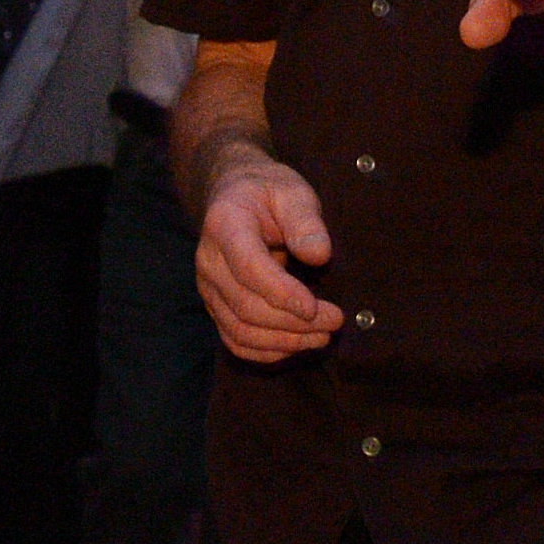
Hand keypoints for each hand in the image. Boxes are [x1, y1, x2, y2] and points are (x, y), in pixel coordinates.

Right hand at [196, 155, 343, 359]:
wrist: (237, 196)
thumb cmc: (269, 192)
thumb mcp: (292, 192)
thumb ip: (305, 221)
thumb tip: (319, 255)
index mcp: (225, 225)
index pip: (249, 268)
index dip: (282, 293)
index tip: (316, 307)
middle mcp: (209, 260)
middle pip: (246, 306)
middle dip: (293, 322)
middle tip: (335, 321)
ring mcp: (209, 287)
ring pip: (240, 329)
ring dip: (284, 341)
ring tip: (322, 337)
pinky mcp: (217, 305)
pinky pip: (235, 339)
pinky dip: (266, 351)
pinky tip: (296, 346)